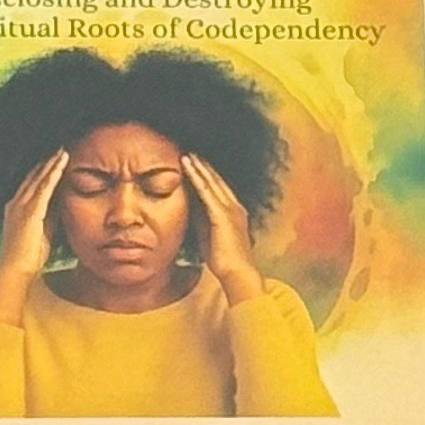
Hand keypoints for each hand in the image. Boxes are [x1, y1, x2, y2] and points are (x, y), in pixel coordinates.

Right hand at [0, 148, 69, 320]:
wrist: (15, 271)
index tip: (53, 157)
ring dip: (51, 162)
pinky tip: (61, 162)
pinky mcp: (30, 212)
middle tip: (59, 145)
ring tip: (63, 149)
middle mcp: (16, 203)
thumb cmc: (28, 257)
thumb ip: (49, 218)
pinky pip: (44, 188)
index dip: (41, 169)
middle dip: (46, 160)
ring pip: (38, 177)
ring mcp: (21, 206)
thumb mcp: (42, 233)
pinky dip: (53, 173)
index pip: (30, 183)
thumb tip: (61, 207)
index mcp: (17, 208)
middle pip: (33, 175)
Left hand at [180, 150, 264, 304]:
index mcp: (234, 211)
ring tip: (187, 154)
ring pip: (211, 182)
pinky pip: (206, 191)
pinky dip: (197, 177)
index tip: (196, 162)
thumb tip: (189, 208)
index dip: (208, 174)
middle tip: (192, 151)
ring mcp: (229, 209)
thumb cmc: (224, 260)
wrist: (237, 273)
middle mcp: (234, 206)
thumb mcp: (209, 235)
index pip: (219, 188)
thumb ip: (201, 220)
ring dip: (199, 166)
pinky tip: (188, 166)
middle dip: (204, 165)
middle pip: (216, 180)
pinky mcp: (221, 215)